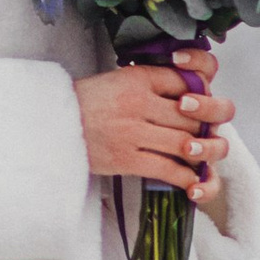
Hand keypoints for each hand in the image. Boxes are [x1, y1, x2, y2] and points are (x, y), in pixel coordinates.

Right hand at [76, 54, 231, 222]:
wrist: (51, 125)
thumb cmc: (87, 103)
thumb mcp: (119, 79)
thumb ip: (153, 81)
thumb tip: (191, 93)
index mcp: (137, 78)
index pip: (186, 81)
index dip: (202, 96)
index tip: (202, 108)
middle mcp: (138, 102)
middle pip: (192, 116)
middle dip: (205, 128)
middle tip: (208, 136)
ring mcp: (132, 132)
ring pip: (186, 143)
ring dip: (200, 153)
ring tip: (201, 157)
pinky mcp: (126, 159)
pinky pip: (168, 169)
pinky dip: (185, 178)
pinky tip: (191, 181)